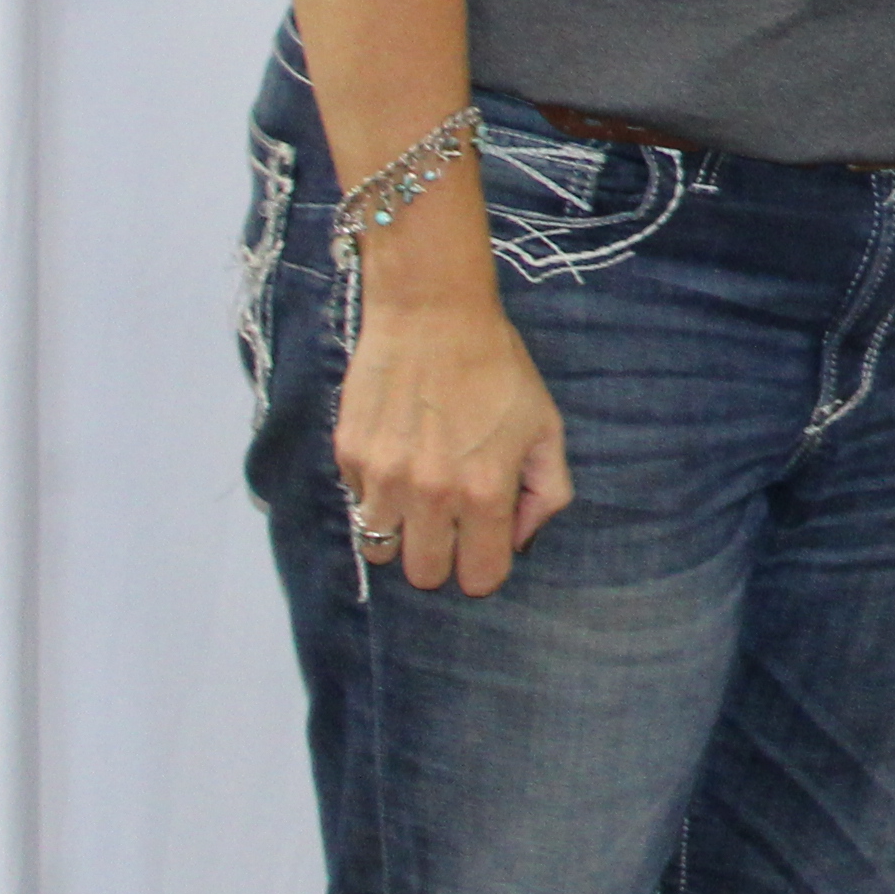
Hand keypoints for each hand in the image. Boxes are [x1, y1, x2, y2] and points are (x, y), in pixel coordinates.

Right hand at [330, 216, 572, 597]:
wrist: (432, 315)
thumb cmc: (498, 370)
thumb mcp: (546, 428)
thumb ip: (546, 493)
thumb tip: (519, 541)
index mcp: (484, 492)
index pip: (479, 578)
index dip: (485, 568)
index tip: (485, 547)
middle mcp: (429, 494)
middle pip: (424, 575)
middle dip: (442, 557)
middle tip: (452, 523)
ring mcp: (381, 478)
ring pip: (380, 549)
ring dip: (401, 532)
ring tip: (419, 495)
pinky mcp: (347, 456)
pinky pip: (357, 504)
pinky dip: (375, 495)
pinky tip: (397, 457)